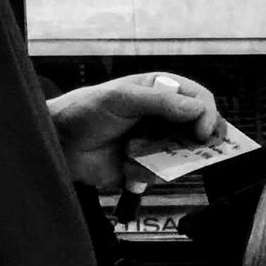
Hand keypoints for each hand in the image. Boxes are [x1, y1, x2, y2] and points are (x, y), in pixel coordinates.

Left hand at [45, 71, 219, 194]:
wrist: (58, 142)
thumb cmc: (85, 110)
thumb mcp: (122, 98)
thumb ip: (161, 102)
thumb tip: (198, 110)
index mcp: (160, 91)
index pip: (199, 100)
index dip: (207, 115)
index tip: (201, 133)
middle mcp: (163, 116)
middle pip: (199, 130)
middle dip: (192, 142)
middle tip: (190, 150)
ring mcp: (156, 142)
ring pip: (182, 156)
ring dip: (161, 158)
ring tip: (133, 153)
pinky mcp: (145, 166)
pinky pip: (161, 174)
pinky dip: (145, 172)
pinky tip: (125, 164)